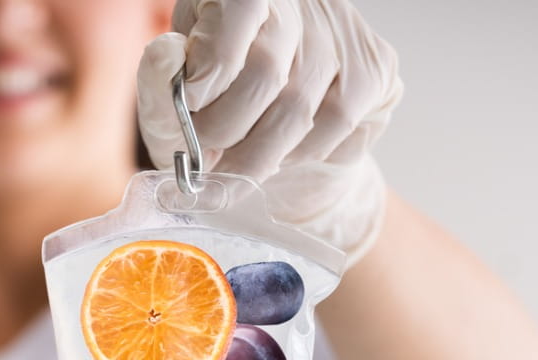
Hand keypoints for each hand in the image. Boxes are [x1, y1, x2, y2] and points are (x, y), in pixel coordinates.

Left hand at [138, 0, 402, 264]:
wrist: (279, 156)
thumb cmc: (215, 120)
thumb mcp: (170, 104)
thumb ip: (159, 85)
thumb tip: (167, 56)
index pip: (241, 6)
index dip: (212, 66)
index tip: (189, 104)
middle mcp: (304, 0)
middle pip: (266, 72)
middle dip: (224, 131)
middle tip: (205, 157)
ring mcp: (345, 32)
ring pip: (301, 110)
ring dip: (259, 157)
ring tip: (238, 166)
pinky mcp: (377, 69)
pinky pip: (339, 125)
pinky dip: (301, 155)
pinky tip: (285, 153)